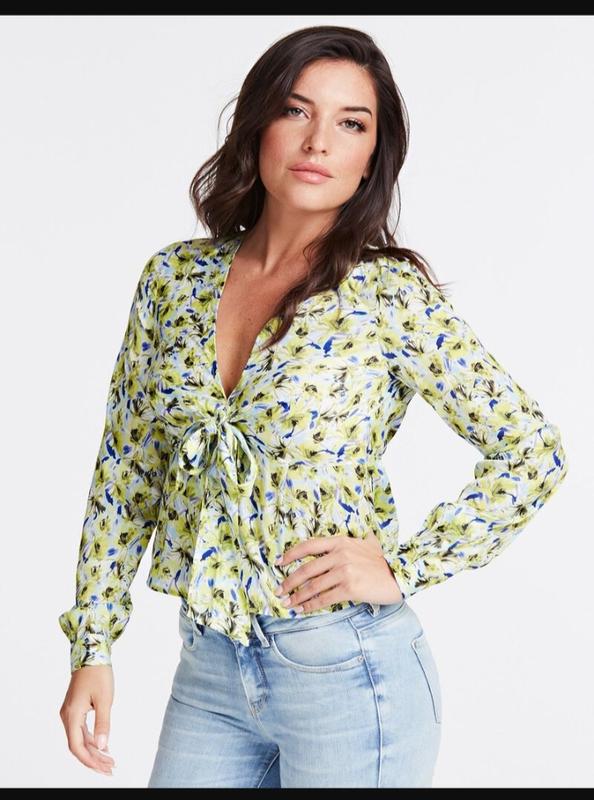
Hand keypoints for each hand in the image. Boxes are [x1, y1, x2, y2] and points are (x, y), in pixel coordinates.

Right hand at [59, 664, 116, 775]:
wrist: (91, 653)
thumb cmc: (98, 674)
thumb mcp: (105, 699)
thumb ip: (103, 724)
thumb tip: (103, 746)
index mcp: (72, 715)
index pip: (77, 746)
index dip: (90, 760)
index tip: (103, 768)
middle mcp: (67, 716)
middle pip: (78, 745)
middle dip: (94, 759)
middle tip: (111, 768)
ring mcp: (70, 713)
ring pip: (79, 739)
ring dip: (93, 751)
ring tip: (109, 761)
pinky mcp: (75, 709)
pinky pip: (81, 731)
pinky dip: (91, 740)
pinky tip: (103, 747)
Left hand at [274, 530, 403, 611]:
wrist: (400, 575)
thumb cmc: (381, 561)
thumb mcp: (361, 545)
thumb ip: (344, 546)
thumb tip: (325, 551)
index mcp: (340, 542)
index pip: (309, 546)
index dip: (291, 554)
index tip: (278, 563)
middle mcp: (340, 554)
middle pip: (307, 569)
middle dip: (289, 582)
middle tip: (279, 591)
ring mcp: (345, 571)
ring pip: (313, 586)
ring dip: (297, 597)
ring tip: (288, 603)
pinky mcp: (350, 588)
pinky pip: (324, 599)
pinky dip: (310, 605)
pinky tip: (302, 610)